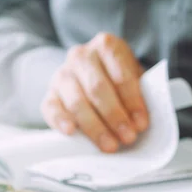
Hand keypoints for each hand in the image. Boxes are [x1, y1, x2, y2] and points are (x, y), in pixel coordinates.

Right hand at [41, 32, 147, 152]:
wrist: (94, 76)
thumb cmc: (119, 80)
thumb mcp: (135, 78)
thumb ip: (140, 93)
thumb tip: (141, 121)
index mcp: (106, 46)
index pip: (121, 75)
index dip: (133, 101)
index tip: (141, 124)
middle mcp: (81, 56)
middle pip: (97, 88)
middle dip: (115, 116)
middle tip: (128, 137)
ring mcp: (62, 74)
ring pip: (77, 101)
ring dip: (95, 127)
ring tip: (110, 145)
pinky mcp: (50, 94)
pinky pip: (51, 108)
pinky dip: (61, 121)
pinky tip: (71, 133)